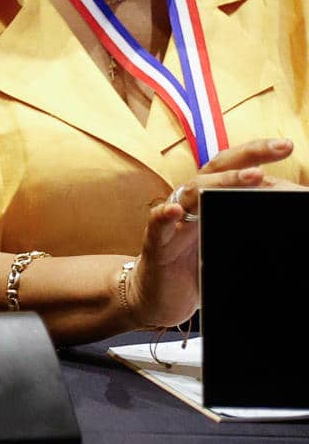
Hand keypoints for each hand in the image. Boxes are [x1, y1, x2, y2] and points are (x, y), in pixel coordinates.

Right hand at [131, 137, 295, 327]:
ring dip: (221, 182)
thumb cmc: (195, 268)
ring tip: (252, 177)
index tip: (286, 146)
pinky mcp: (156, 242)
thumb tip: (287, 211)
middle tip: (281, 147)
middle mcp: (190, 202)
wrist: (157, 297)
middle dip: (249, 155)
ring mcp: (173, 220)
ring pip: (193, 191)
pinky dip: (164, 215)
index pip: (233, 169)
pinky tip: (174, 210)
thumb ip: (248, 226)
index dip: (257, 155)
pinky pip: (157, 224)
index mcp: (208, 200)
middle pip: (215, 169)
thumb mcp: (227, 243)